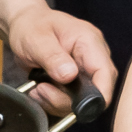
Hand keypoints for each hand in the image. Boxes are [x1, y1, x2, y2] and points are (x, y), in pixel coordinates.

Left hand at [2, 3, 117, 114]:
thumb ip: (53, 57)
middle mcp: (92, 59)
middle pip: (95, 93)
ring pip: (81, 102)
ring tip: (37, 89)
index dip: (98, 95)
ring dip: (56, 102)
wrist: (26, 24)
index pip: (106, 73)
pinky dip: (53, 102)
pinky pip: (70, 102)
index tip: (77, 106)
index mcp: (90, 42)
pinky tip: (39, 90)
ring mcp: (84, 72)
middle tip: (42, 89)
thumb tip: (70, 76)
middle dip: (68, 101)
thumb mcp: (36, 39)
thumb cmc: (32, 25)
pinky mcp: (75, 83)